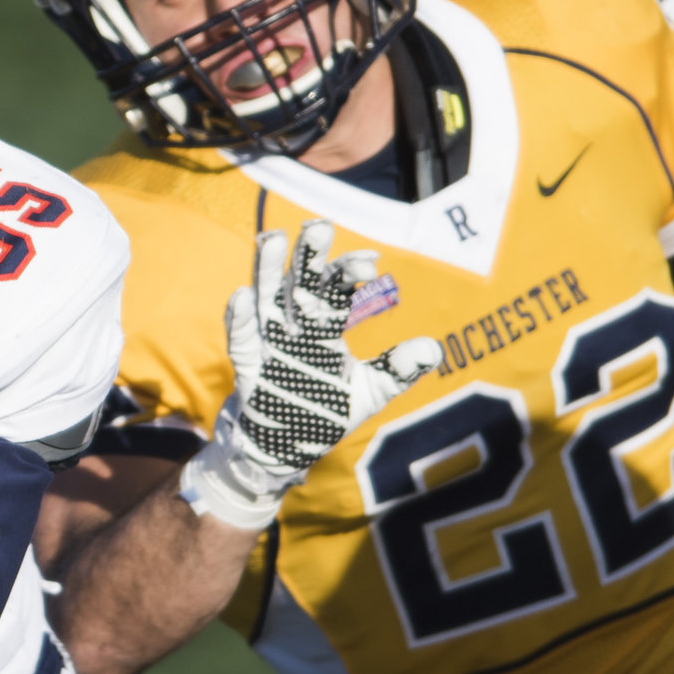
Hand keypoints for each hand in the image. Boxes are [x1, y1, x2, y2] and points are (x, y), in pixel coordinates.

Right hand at [182, 220, 442, 531]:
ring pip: (266, 299)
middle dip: (309, 256)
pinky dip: (240, 318)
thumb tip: (434, 349)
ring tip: (274, 239)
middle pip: (300, 283)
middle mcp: (294, 326)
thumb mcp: (369, 392)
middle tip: (319, 226)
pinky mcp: (248, 368)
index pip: (336, 289)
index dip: (349, 272)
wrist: (285, 447)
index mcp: (323, 326)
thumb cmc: (324, 410)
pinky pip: (241, 340)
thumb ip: (398, 370)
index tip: (372, 263)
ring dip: (268, 270)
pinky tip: (242, 295)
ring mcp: (269, 344)